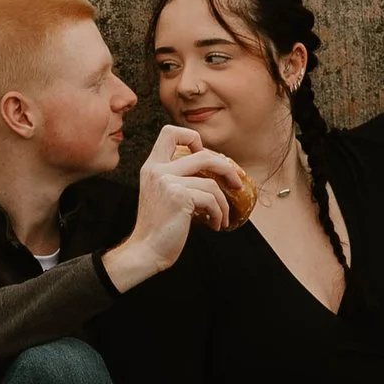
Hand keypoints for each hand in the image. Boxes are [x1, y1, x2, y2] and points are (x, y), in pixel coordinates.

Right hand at [101, 129, 246, 288]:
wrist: (147, 251)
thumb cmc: (158, 227)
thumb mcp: (162, 194)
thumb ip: (176, 177)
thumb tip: (212, 169)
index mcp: (152, 166)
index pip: (170, 133)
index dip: (192, 138)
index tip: (204, 155)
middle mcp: (157, 170)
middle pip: (203, 154)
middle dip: (226, 169)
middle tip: (236, 183)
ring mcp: (167, 182)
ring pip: (212, 183)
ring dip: (223, 203)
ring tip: (222, 216)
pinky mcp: (179, 197)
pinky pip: (211, 199)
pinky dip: (218, 214)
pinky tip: (215, 224)